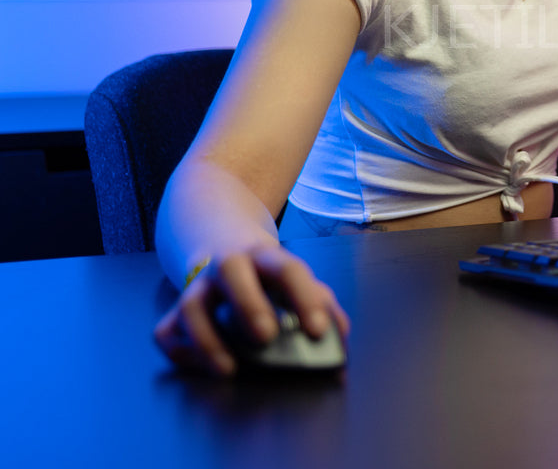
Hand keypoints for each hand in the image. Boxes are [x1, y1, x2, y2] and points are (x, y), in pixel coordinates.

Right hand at [154, 244, 349, 376]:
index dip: (304, 298)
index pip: (288, 269)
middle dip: (249, 304)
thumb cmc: (267, 272)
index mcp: (266, 257)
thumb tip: (340, 336)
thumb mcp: (296, 278)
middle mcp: (228, 265)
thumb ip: (321, 303)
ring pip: (190, 303)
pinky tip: (202, 367)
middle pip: (232, 272)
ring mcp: (197, 286)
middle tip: (266, 338)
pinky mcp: (174, 309)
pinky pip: (166, 329)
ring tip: (228, 369)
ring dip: (207, 338)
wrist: (220, 238)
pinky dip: (181, 351)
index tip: (317, 331)